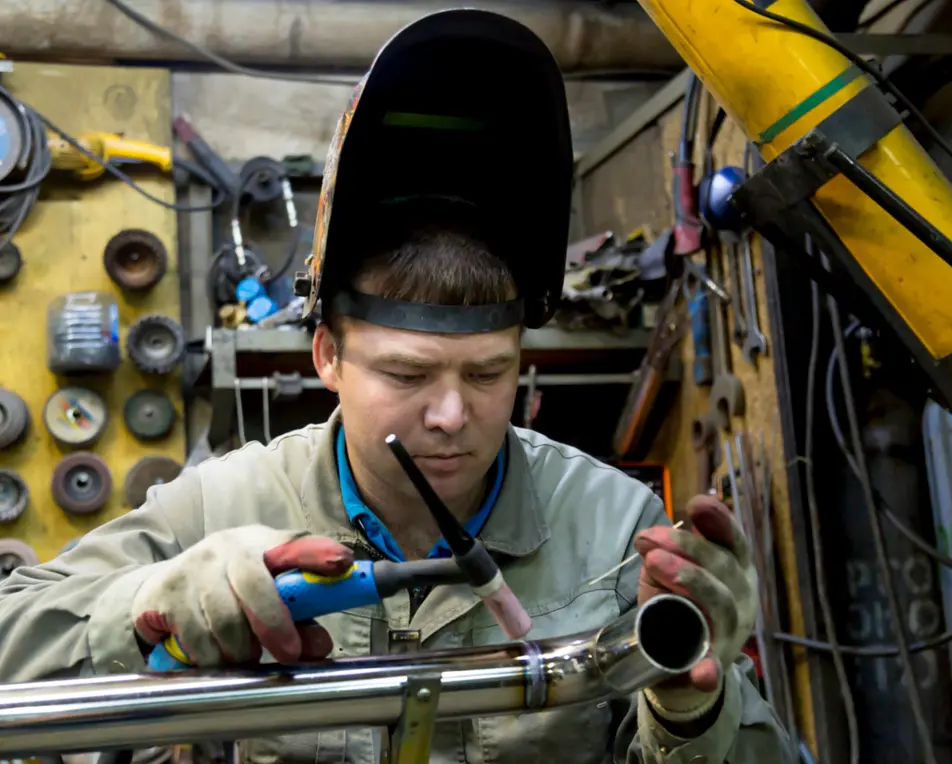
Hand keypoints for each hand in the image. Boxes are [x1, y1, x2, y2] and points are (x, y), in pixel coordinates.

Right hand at [132, 525, 353, 665]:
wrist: (163, 586)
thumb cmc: (231, 589)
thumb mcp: (267, 594)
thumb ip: (299, 618)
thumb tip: (320, 647)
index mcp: (261, 543)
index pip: (294, 543)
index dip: (317, 553)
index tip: (341, 563)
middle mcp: (226, 547)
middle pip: (254, 583)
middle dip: (274, 623)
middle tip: (288, 653)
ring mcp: (192, 567)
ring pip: (224, 619)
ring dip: (240, 648)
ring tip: (245, 654)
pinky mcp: (165, 591)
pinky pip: (195, 635)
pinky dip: (211, 655)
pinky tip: (215, 654)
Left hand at [635, 495, 756, 722]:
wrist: (676, 666)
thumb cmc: (676, 607)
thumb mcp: (667, 573)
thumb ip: (663, 553)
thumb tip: (650, 537)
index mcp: (735, 570)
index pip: (734, 541)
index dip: (719, 520)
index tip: (696, 503)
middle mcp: (741, 598)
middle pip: (725, 567)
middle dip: (688, 548)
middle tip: (649, 539)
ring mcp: (730, 634)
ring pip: (722, 605)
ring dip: (692, 582)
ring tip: (656, 564)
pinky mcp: (712, 669)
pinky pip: (714, 670)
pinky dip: (709, 670)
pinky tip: (702, 671)